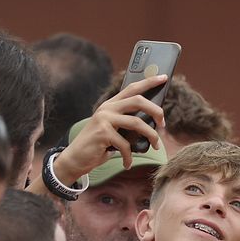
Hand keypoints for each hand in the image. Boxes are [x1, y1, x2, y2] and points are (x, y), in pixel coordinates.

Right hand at [53, 75, 167, 179]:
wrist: (76, 158)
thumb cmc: (99, 146)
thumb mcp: (113, 130)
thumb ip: (126, 123)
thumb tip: (152, 124)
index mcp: (111, 105)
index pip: (132, 88)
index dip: (149, 81)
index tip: (163, 78)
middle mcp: (107, 108)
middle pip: (138, 101)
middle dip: (156, 111)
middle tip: (163, 124)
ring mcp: (104, 119)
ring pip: (137, 122)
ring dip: (151, 136)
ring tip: (156, 146)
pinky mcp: (103, 133)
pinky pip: (125, 144)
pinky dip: (129, 156)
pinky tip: (127, 163)